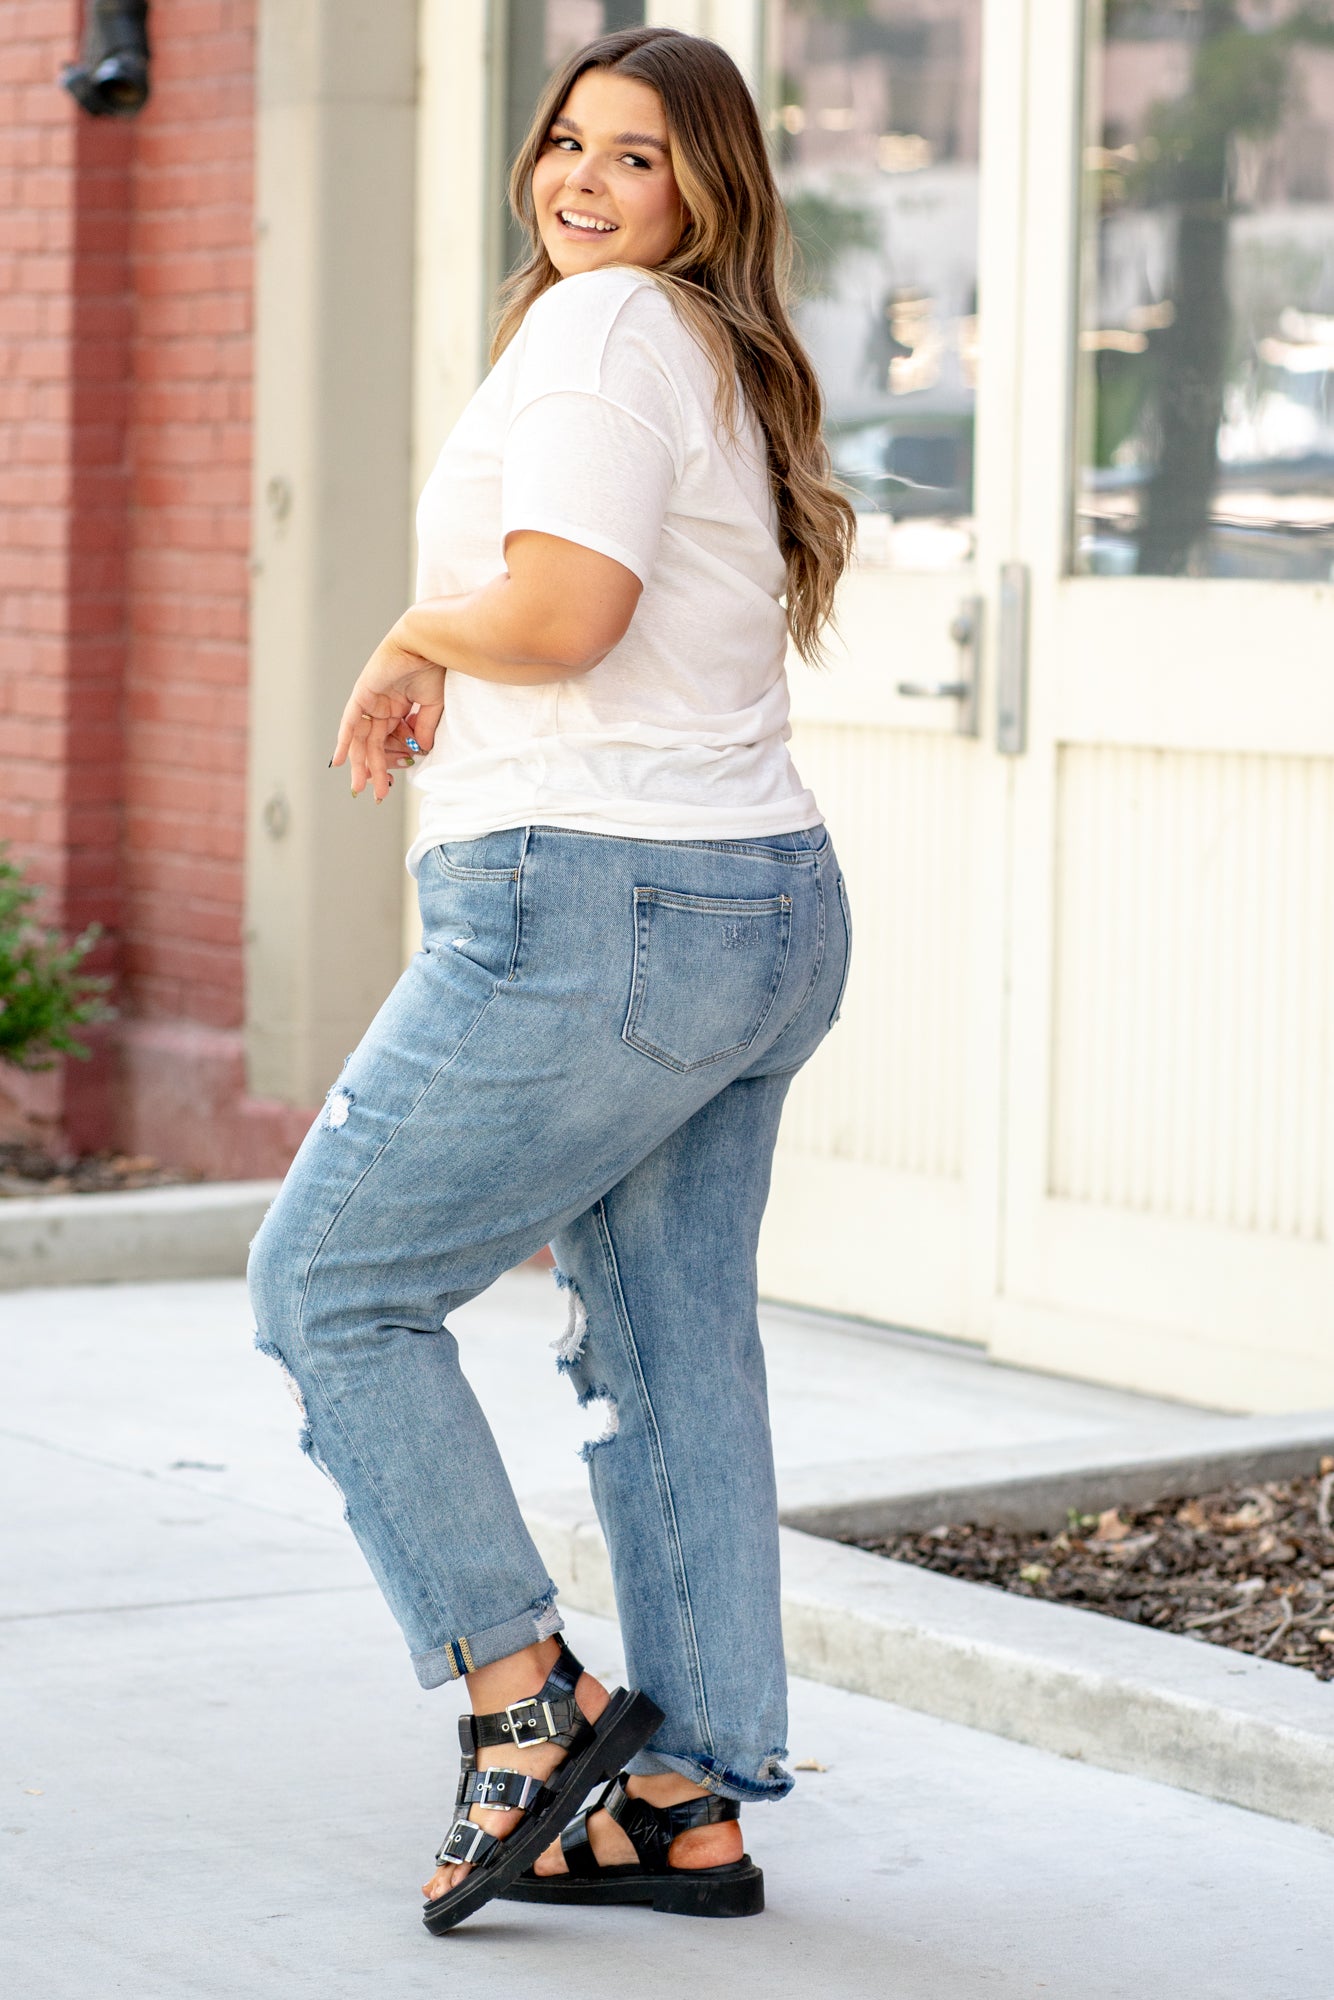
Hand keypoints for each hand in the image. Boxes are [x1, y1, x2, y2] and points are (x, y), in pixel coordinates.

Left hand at [331, 632, 444, 802]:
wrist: (427, 643)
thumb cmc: (433, 667)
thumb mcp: (432, 706)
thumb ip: (424, 728)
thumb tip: (420, 751)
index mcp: (398, 707)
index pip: (392, 741)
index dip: (395, 762)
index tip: (397, 780)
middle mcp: (381, 706)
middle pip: (374, 745)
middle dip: (374, 770)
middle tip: (375, 794)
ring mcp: (370, 701)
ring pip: (363, 740)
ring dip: (361, 764)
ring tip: (361, 787)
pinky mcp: (363, 694)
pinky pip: (350, 723)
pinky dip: (344, 742)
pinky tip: (340, 762)